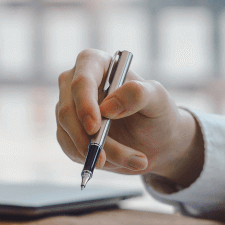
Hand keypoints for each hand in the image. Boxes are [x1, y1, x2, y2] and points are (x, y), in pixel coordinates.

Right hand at [56, 49, 203, 186]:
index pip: (81, 81)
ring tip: (134, 160)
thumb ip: (138, 94)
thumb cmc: (157, 112)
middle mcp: (74, 83)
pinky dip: (91, 160)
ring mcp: (68, 108)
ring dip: (97, 153)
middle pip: (67, 110)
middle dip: (86, 138)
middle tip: (105, 159)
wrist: (155, 141)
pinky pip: (70, 149)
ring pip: (69, 134)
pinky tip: (115, 160)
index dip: (84, 104)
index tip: (95, 127)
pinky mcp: (67, 132)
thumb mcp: (158, 100)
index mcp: (95, 64)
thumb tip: (108, 107)